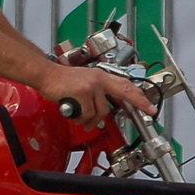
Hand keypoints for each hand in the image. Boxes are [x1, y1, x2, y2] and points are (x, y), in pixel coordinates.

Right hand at [39, 64, 155, 129]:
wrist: (46, 75)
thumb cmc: (61, 80)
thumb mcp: (84, 81)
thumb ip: (97, 93)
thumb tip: (105, 109)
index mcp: (100, 75)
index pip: (124, 84)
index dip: (138, 94)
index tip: (149, 104)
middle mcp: (99, 78)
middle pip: (125, 91)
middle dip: (139, 102)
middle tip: (149, 110)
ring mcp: (91, 85)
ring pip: (101, 111)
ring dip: (91, 119)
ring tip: (82, 119)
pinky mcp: (83, 92)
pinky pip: (87, 113)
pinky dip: (80, 117)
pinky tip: (74, 111)